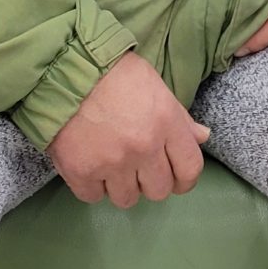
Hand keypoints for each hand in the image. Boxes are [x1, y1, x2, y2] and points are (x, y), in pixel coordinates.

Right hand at [48, 52, 209, 208]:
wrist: (65, 68)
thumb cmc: (114, 72)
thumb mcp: (155, 86)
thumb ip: (179, 117)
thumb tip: (202, 137)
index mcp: (167, 123)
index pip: (190, 169)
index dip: (185, 180)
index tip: (175, 178)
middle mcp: (144, 147)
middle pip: (159, 191)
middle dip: (150, 182)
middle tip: (138, 167)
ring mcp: (112, 163)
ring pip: (127, 199)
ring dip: (121, 186)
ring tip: (112, 165)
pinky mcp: (81, 172)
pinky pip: (94, 196)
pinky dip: (92, 185)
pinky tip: (90, 165)